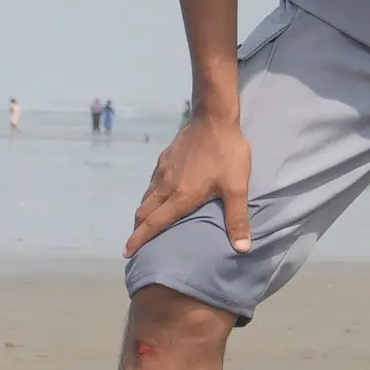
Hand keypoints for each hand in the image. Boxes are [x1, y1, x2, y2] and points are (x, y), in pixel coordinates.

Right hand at [127, 108, 253, 257]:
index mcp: (180, 197)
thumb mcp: (237, 187)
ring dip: (143, 213)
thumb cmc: (227, 153)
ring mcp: (164, 170)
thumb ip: (237, 218)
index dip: (139, 240)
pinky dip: (150, 195)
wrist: (213, 117)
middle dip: (137, 230)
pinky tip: (158, 195)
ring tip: (145, 224)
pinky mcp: (166, 158)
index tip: (127, 253)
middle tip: (135, 244)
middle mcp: (166, 186)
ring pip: (147, 197)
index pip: (154, 224)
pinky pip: (153, 182)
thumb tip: (242, 249)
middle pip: (145, 213)